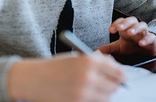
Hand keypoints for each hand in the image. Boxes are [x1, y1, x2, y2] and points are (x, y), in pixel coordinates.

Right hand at [8, 52, 125, 101]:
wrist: (33, 79)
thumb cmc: (57, 66)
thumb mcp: (79, 57)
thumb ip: (99, 62)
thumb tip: (117, 68)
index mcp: (90, 61)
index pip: (118, 72)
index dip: (121, 75)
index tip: (121, 77)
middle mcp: (88, 77)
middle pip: (115, 86)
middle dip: (114, 85)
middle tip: (108, 83)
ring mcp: (82, 93)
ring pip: (106, 97)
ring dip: (105, 94)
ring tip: (96, 89)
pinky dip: (95, 100)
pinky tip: (88, 95)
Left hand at [98, 16, 155, 56]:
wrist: (146, 50)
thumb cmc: (131, 46)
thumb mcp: (119, 47)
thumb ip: (109, 48)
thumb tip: (96, 52)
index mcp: (126, 29)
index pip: (121, 21)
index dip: (116, 24)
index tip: (110, 30)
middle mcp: (135, 28)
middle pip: (132, 20)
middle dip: (125, 23)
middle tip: (119, 28)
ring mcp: (144, 33)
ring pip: (142, 25)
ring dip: (136, 28)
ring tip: (130, 32)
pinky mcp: (152, 40)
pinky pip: (151, 37)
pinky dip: (146, 39)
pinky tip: (141, 43)